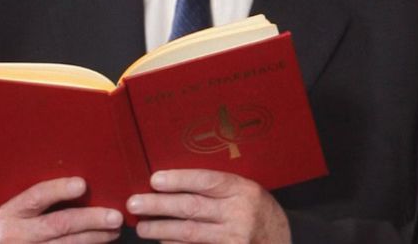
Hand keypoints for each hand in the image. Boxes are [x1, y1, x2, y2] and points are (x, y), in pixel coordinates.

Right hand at [0, 176, 122, 242]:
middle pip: (58, 224)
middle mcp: (14, 235)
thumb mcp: (18, 214)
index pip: (36, 197)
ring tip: (115, 230)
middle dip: (90, 219)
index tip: (82, 184)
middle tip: (115, 216)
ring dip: (95, 237)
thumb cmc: (17, 230)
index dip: (59, 189)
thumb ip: (40, 201)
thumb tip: (81, 184)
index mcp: (9, 214)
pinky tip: (100, 242)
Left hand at [126, 170, 289, 243]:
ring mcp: (234, 239)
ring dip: (161, 230)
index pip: (206, 181)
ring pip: (190, 233)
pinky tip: (162, 242)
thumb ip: (218, 187)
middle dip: (159, 206)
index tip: (153, 180)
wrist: (283, 241)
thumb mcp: (247, 191)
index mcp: (243, 190)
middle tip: (134, 203)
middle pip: (191, 208)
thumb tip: (173, 183)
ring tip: (142, 227)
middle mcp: (239, 214)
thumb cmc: (258, 211)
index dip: (178, 180)